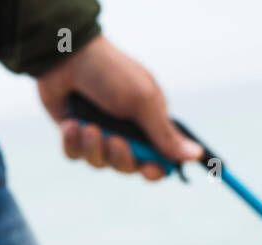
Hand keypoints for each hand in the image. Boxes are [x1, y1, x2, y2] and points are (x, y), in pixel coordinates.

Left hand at [37, 35, 201, 181]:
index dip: (153, 170)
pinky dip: (72, 143)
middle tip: (113, 139)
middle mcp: (126, 132)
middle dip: (120, 157)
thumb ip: (165, 134)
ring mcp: (99, 134)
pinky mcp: (75, 135)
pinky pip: (75, 156)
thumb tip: (196, 155)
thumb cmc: (110, 73)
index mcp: (148, 124)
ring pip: (99, 163)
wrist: (65, 55)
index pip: (158, 160)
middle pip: (128, 167)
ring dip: (93, 147)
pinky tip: (71, 124)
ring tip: (86, 125)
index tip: (147, 169)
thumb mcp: (143, 102)